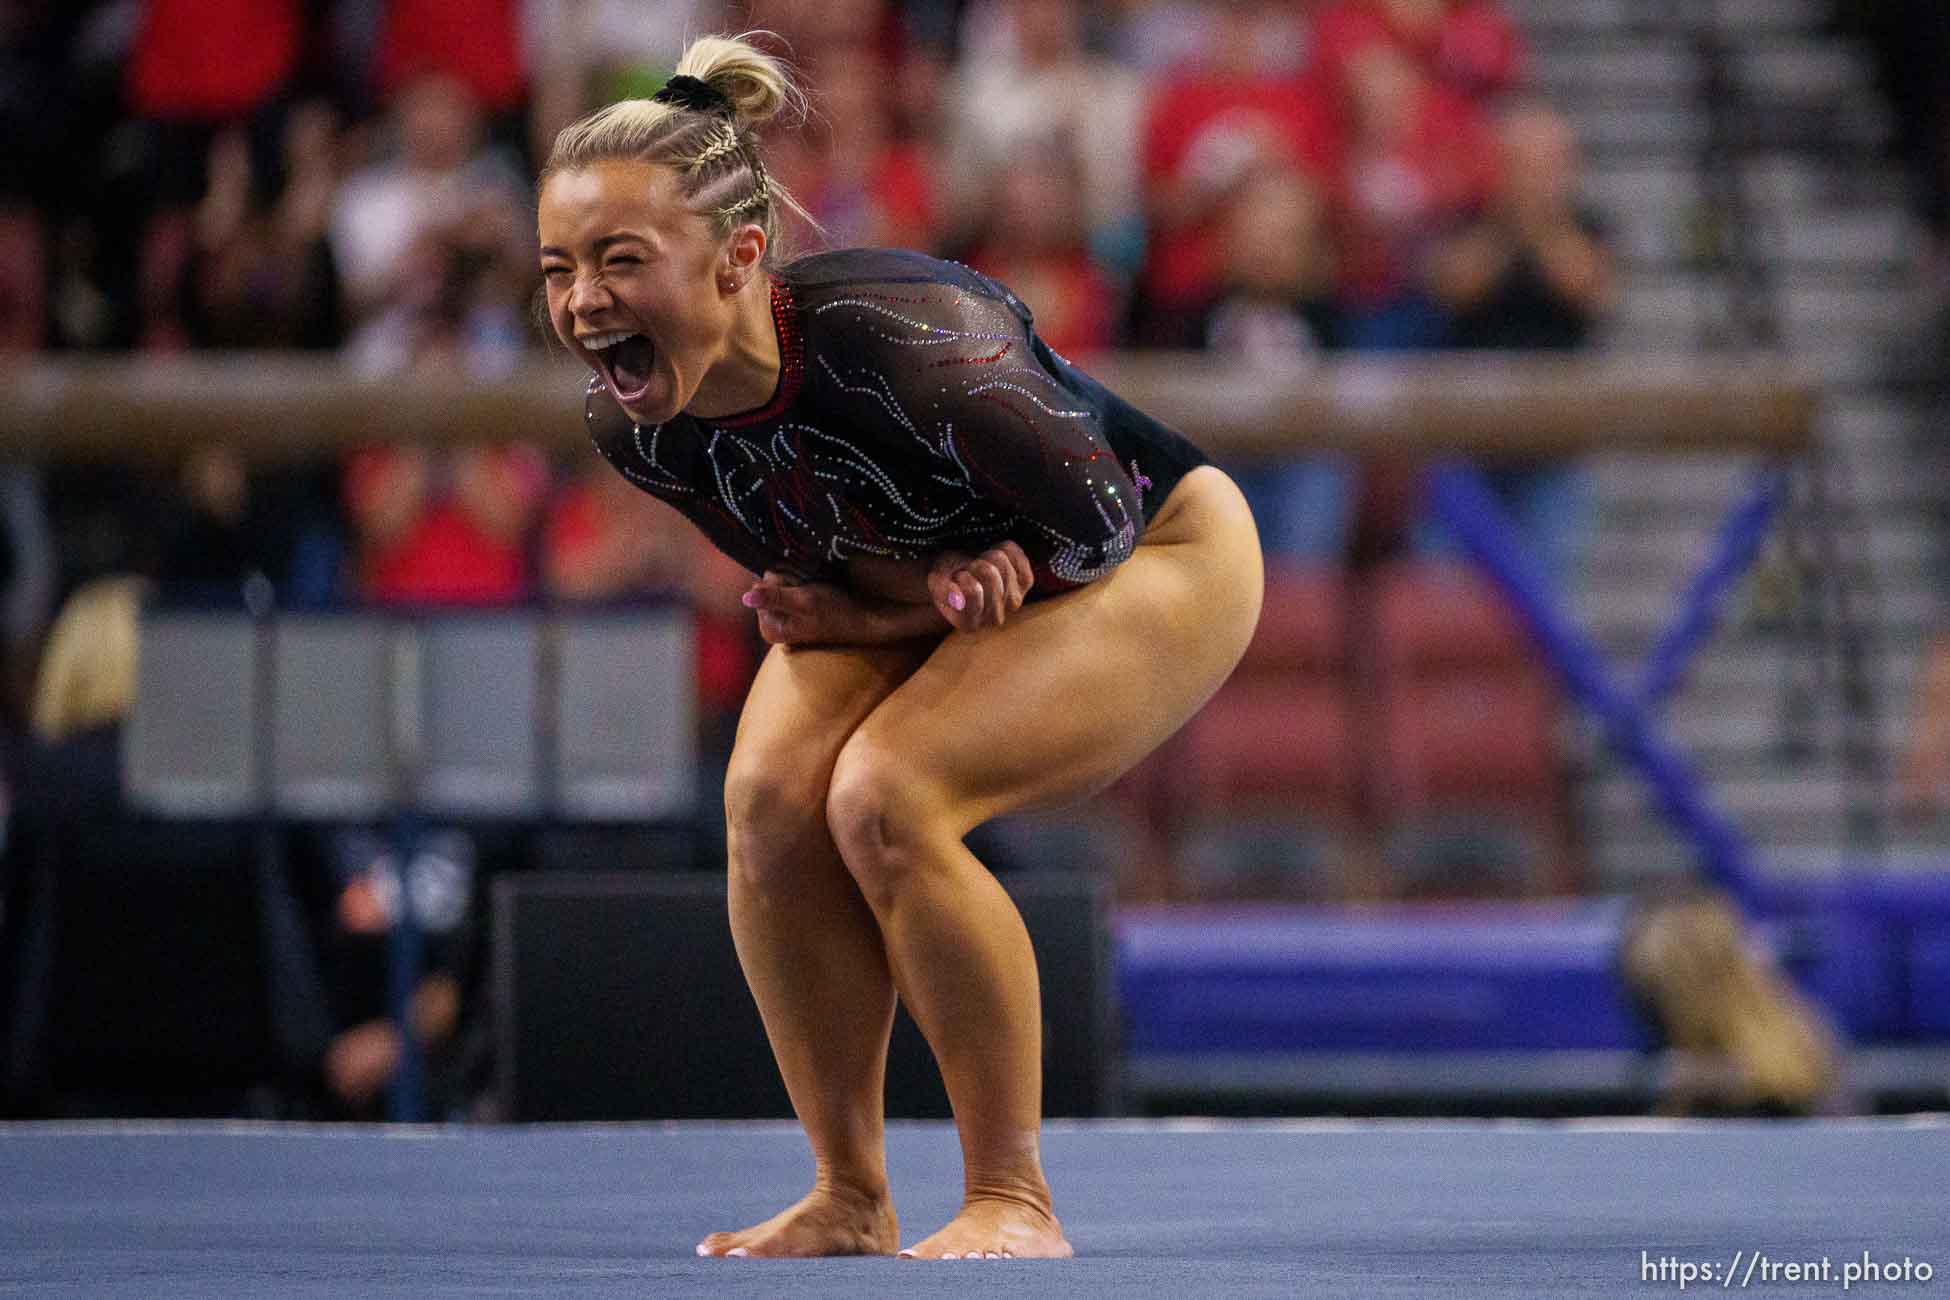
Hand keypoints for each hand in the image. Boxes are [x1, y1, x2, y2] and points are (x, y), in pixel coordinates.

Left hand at [742, 571, 862, 645]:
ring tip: (815, 589)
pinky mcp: (792, 607)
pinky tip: (815, 589)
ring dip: (797, 577)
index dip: (780, 580)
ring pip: (779, 579)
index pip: (759, 586)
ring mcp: (781, 614)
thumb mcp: (804, 602)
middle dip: (788, 579)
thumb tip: (744, 597)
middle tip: (810, 589)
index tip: (801, 589)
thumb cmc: (836, 613)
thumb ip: (775, 598)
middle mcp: (771, 622)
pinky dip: (801, 580)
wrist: (862, 618)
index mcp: (768, 628)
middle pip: (767, 582)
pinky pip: (789, 583)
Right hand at [928, 541, 1033, 632]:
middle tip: (968, 569)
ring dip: (987, 556)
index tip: (957, 577)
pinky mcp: (1026, 583)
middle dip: (974, 563)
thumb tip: (957, 596)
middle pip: (989, 573)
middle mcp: (994, 618)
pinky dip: (1005, 549)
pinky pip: (1018, 555)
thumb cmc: (947, 578)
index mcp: (969, 623)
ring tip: (980, 565)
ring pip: (1002, 561)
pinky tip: (994, 557)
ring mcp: (1013, 602)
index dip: (962, 576)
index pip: (973, 591)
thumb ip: (941, 589)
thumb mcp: (935, 581)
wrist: (961, 573)